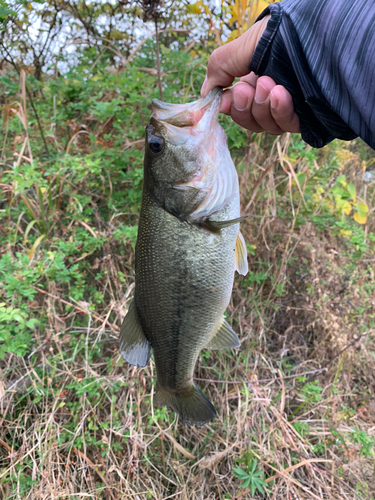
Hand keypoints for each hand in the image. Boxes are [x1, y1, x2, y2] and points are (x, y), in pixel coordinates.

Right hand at [201, 16, 299, 134]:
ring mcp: (291, 105)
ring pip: (267, 126)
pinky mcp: (308, 115)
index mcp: (258, 78)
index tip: (223, 99)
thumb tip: (205, 93)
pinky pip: (287, 125)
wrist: (313, 33)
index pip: (240, 107)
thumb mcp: (240, 49)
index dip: (231, 107)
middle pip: (251, 120)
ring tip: (267, 84)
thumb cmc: (278, 34)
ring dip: (262, 107)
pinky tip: (279, 94)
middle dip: (245, 108)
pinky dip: (280, 112)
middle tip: (245, 90)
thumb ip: (219, 69)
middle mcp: (274, 94)